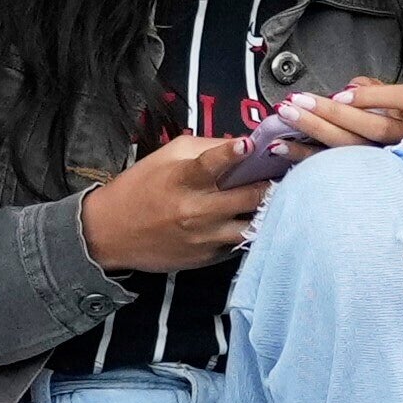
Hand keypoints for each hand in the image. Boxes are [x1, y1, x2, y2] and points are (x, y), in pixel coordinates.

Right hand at [82, 124, 273, 273]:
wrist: (111, 233)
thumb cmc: (142, 187)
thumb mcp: (167, 157)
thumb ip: (206, 148)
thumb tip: (243, 144)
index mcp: (183, 179)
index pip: (210, 164)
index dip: (231, 154)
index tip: (249, 145)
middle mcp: (196, 210)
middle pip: (248, 196)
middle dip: (272, 182)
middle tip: (291, 171)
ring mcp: (205, 237)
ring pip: (253, 224)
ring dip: (268, 210)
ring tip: (284, 197)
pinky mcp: (209, 258)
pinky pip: (241, 242)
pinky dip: (252, 229)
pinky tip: (260, 219)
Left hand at [290, 74, 402, 158]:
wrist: (395, 153)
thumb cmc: (388, 117)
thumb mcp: (385, 96)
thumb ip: (367, 89)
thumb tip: (341, 93)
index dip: (372, 97)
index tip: (341, 94)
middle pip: (374, 128)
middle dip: (333, 114)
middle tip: (300, 101)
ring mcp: (390, 162)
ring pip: (353, 149)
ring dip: (315, 130)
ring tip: (288, 115)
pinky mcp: (365, 176)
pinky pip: (331, 166)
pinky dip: (303, 155)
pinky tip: (282, 146)